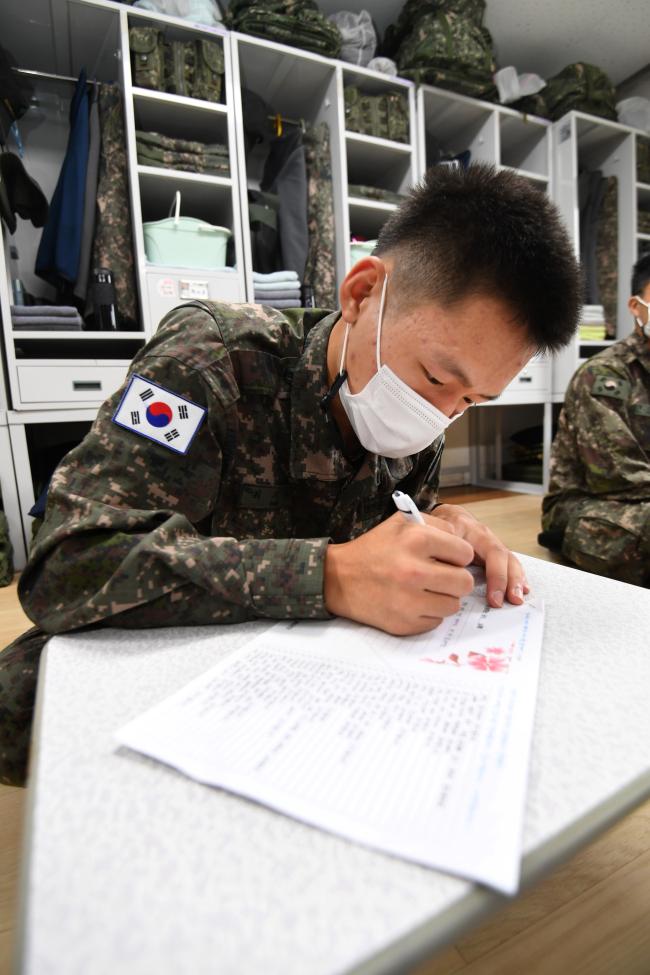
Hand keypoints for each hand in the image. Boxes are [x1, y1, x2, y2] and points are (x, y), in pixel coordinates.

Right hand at [324, 512, 474, 635]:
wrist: (339, 578)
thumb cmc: (374, 549)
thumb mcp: (401, 523)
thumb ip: (436, 526)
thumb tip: (462, 543)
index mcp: (416, 540)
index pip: (465, 553)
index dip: (458, 555)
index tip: (446, 558)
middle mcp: (413, 571)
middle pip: (465, 582)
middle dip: (456, 579)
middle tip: (443, 577)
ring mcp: (408, 601)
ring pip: (453, 605)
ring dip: (443, 598)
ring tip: (426, 590)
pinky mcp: (403, 623)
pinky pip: (436, 621)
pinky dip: (428, 614)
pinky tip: (412, 603)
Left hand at [430, 504, 529, 607]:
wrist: (446, 516)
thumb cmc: (440, 527)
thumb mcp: (436, 533)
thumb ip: (440, 549)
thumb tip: (444, 572)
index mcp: (475, 532)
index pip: (493, 553)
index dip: (497, 576)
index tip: (494, 598)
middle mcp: (488, 537)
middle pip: (505, 558)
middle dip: (510, 581)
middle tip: (513, 600)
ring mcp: (492, 544)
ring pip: (510, 561)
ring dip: (516, 581)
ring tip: (518, 599)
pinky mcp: (493, 554)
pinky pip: (509, 564)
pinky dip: (516, 578)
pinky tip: (522, 590)